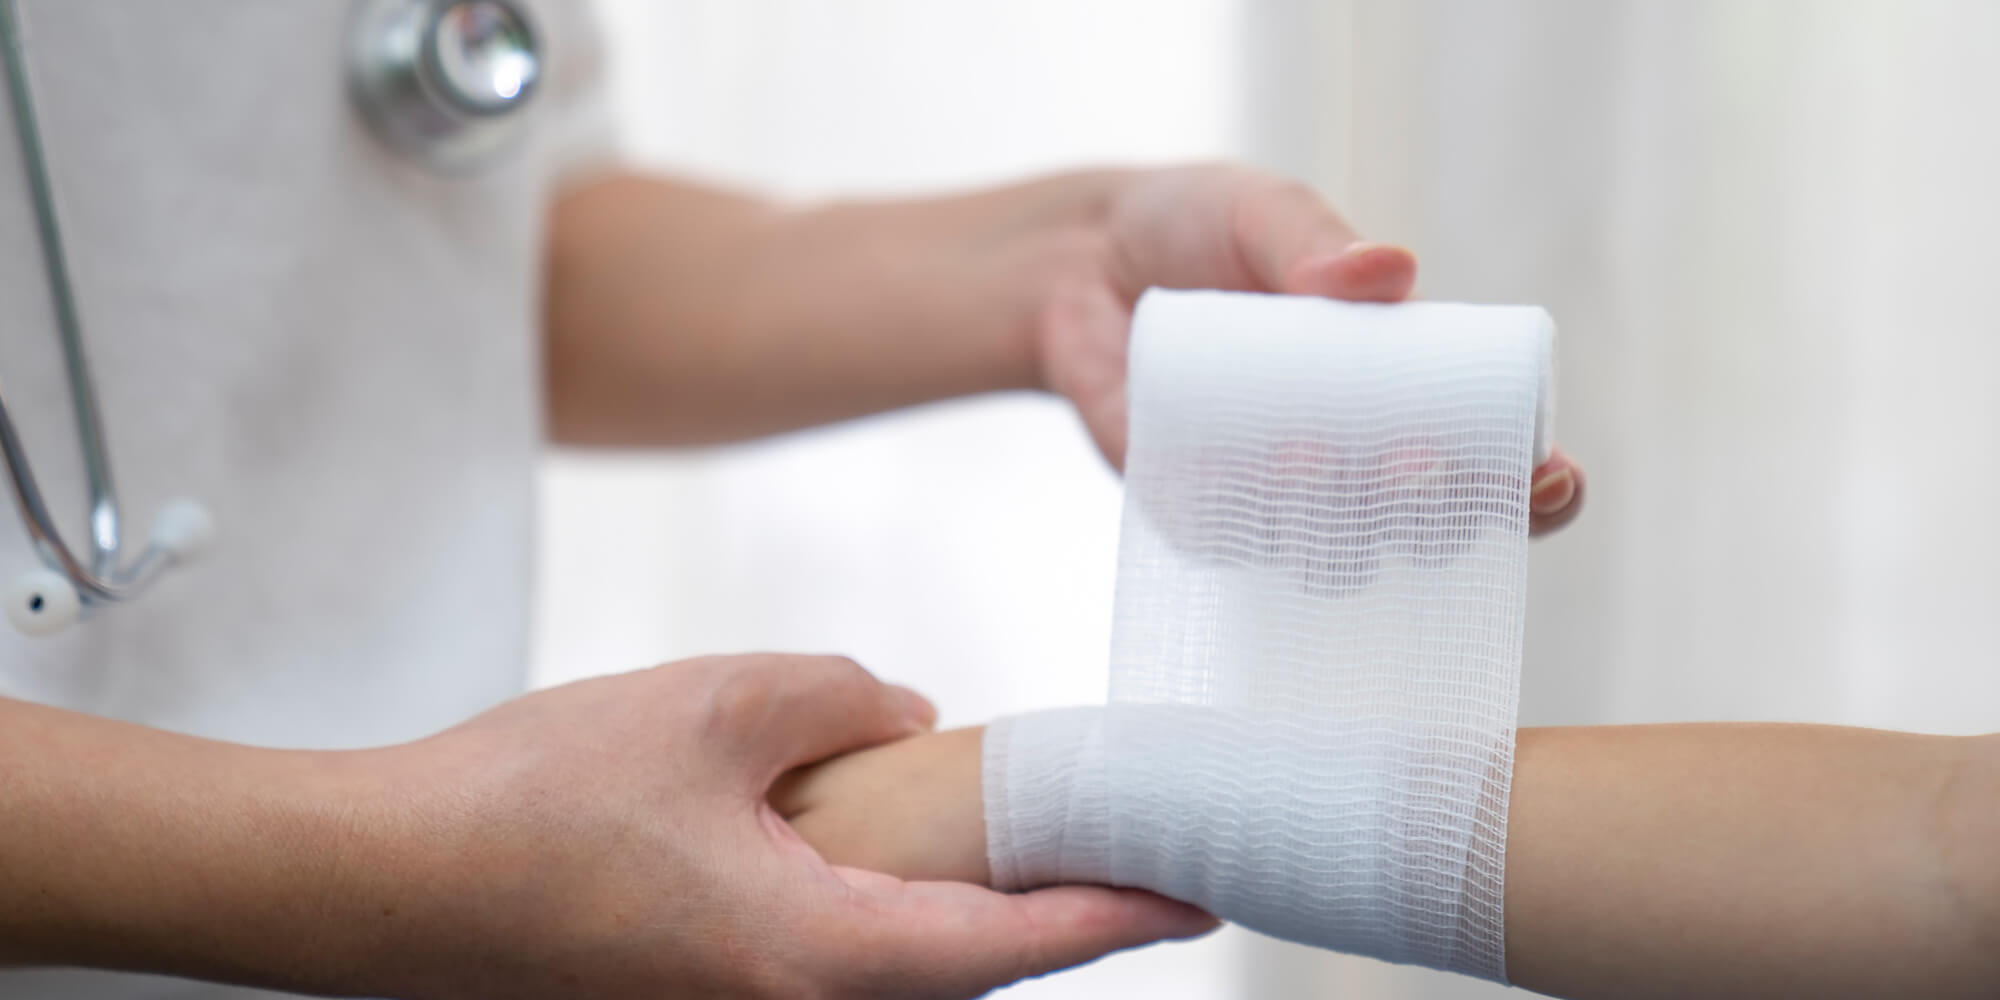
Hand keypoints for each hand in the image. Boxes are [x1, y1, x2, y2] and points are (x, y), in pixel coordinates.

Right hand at [358, 654, 1212, 998]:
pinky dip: (892, 901)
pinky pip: (833, 951)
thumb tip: (907, 721)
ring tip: (1036, 836)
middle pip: (967, 966)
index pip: (1008, 942)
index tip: (1203, 895)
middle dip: (1058, 909)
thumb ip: (840, 698)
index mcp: (814, 957)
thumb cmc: (528, 803)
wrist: (379, 879)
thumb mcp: (714, 706)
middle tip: (1138, 849)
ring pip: (901, 962)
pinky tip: (898, 841)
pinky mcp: (701, 988)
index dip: (1115, 915)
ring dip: (973, 903)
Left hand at [1034, 164, 1584, 534]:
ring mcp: (1276, 497)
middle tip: (1413, 462)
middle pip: (1425, 529)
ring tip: (1304, 460)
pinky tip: (1212, 471)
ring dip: (1331, 528)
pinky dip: (1226, 517)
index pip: (1497, 462)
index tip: (1546, 477)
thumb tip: (1384, 270)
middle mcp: (1354, 460)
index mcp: (1408, 390)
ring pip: (1328, 554)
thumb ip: (1314, 241)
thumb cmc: (1198, 227)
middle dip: (1435, 515)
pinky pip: (1221, 540)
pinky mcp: (1191, 509)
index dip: (1532, 486)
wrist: (1078, 256)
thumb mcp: (1263, 213)